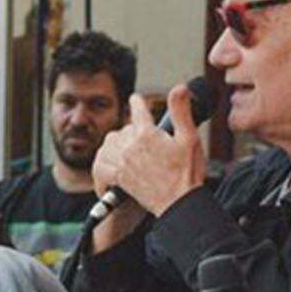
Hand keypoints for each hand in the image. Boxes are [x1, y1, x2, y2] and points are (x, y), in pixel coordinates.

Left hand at [91, 87, 205, 216]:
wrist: (179, 203)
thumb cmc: (187, 174)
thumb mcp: (190, 138)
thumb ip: (182, 111)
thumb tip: (179, 87)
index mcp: (147, 133)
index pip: (138, 109)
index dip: (137, 102)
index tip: (135, 99)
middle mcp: (130, 146)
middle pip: (123, 128)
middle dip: (132, 130)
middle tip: (144, 138)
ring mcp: (122, 162)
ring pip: (109, 143)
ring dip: (116, 144)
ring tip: (127, 148)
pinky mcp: (118, 177)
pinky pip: (100, 164)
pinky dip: (104, 162)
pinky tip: (113, 163)